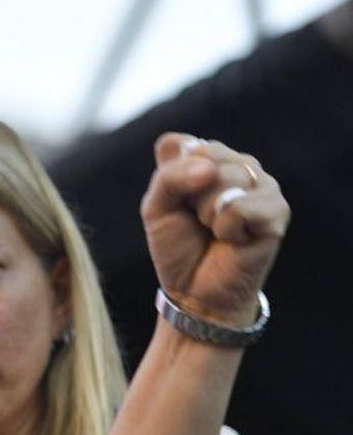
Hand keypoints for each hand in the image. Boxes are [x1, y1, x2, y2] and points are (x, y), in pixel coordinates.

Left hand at [141, 134, 289, 325]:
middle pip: (204, 155)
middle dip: (189, 195)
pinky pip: (240, 206)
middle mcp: (240, 164)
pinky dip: (225, 229)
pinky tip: (233, 240)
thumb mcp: (156, 207)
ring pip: (224, 177)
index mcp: (210, 158)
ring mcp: (264, 185)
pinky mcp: (277, 211)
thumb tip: (209, 168)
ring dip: (206, 212)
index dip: (170, 177)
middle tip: (197, 219)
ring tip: (215, 229)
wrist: (195, 291)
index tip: (176, 202)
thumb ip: (170, 176)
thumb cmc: (178, 245)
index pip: (181, 144)